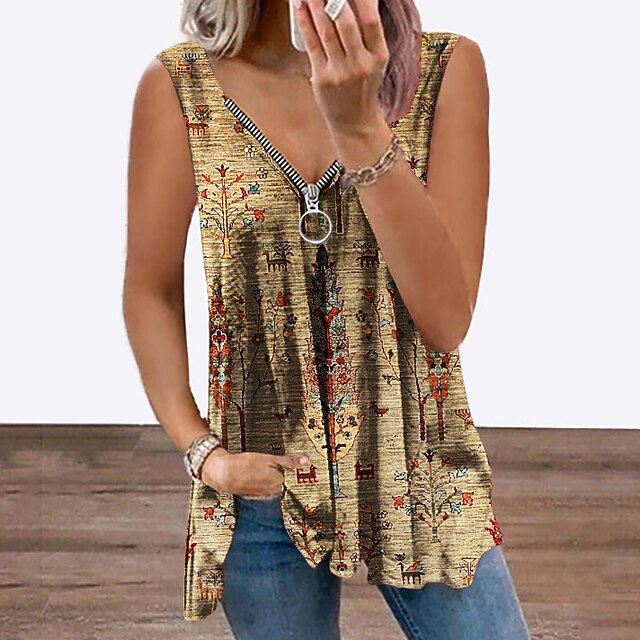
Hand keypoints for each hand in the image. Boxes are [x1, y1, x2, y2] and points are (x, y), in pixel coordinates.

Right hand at [200, 446, 309, 497]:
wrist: (223, 473)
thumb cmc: (245, 464)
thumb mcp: (269, 458)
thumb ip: (288, 461)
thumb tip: (306, 460)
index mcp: (278, 481)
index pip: (284, 472)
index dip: (275, 465)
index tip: (269, 462)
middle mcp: (272, 491)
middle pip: (277, 479)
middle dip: (271, 472)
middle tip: (259, 464)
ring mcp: (261, 495)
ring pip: (268, 484)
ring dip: (263, 478)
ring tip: (252, 471)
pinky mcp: (252, 496)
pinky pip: (259, 489)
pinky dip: (255, 483)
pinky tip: (248, 478)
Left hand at [294, 0, 388, 134]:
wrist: (354, 121)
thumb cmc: (363, 87)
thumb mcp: (376, 61)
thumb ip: (369, 34)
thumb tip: (360, 1)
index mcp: (378, 56)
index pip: (371, 20)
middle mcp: (360, 64)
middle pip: (345, 23)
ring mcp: (340, 72)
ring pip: (326, 31)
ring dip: (315, 5)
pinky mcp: (322, 78)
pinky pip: (312, 44)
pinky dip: (305, 23)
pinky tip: (300, 8)